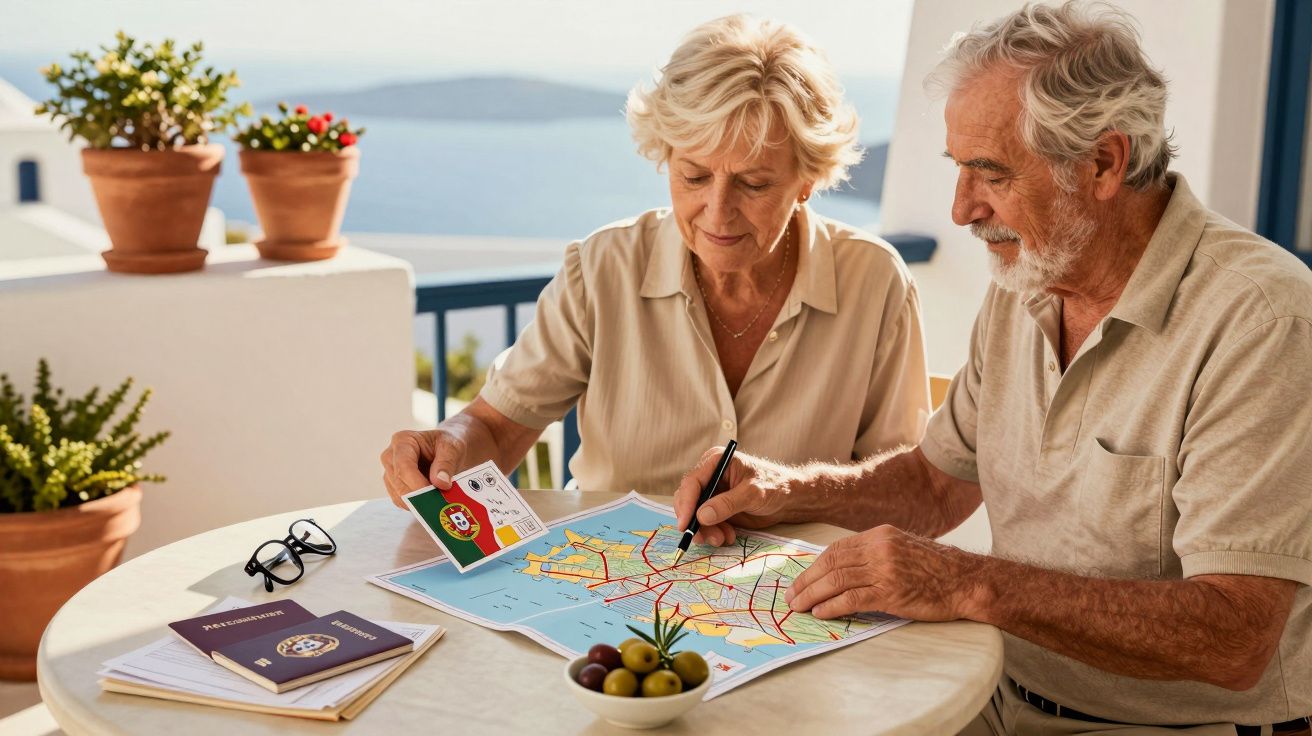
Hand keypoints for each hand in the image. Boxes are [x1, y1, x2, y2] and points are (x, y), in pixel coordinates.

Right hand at [379, 428, 466, 509]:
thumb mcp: (453, 448)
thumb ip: (446, 464)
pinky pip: (401, 502)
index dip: (416, 483)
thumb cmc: (448, 444)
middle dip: (418, 495)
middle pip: (398, 482)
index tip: (432, 494)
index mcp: (403, 441)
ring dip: (418, 502)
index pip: (403, 465)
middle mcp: (391, 456)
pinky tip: (431, 502)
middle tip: (439, 503)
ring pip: (398, 495)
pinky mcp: (394, 486)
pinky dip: (416, 506)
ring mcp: (390, 472)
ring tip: (438, 501)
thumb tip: (440, 483)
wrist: (447, 449)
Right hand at [672, 448, 802, 546]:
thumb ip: (728, 504)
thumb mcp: (753, 493)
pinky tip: (728, 536)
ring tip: (723, 539)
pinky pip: (705, 524)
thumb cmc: (775, 487)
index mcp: (716, 461)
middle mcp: (710, 476)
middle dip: (695, 521)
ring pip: (695, 515)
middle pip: (688, 500)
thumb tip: (702, 515)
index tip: (685, 525)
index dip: (686, 504)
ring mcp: (712, 493)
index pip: (692, 482)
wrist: (789, 500)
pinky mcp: (716, 508)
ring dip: (706, 531)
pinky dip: (713, 533)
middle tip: (705, 538)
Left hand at [784, 525, 977, 621]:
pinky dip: (832, 606)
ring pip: (836, 581)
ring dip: (813, 596)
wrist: (966, 581)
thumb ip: (873, 555)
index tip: (800, 580)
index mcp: (879, 535)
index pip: (836, 550)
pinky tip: (821, 613)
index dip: (814, 567)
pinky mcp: (890, 592)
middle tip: (792, 597)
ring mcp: (884, 569)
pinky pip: (852, 599)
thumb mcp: (901, 548)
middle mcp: (879, 548)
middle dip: (806, 582)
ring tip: (799, 607)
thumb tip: (840, 571)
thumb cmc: (935, 569)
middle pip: (831, 564)